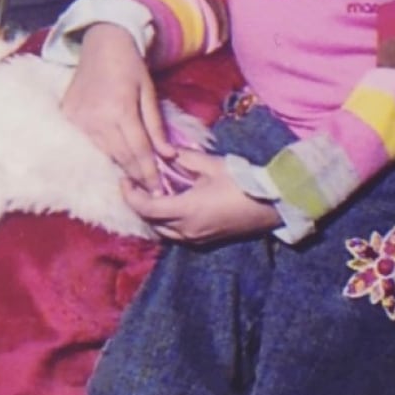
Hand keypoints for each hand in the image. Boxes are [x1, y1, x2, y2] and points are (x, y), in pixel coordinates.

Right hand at [61, 23, 172, 192]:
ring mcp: (79, 118)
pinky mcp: (68, 116)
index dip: (149, 172)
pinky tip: (113, 158)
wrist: (101, 42)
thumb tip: (168, 155)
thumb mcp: (148, 91)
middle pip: (120, 156)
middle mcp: (97, 118)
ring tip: (135, 179)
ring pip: (103, 152)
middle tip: (150, 190)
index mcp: (120, 109)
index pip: (138, 150)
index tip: (159, 189)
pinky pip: (88, 141)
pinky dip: (102, 151)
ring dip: (120, 166)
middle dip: (136, 174)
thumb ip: (156, 125)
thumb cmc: (130, 65)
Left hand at [122, 148, 280, 243]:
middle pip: (151, 222)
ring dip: (153, 215)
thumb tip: (166, 154)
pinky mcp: (205, 240)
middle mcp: (187, 230)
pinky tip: (170, 204)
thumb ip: (184, 159)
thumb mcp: (211, 164)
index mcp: (186, 210)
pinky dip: (166, 221)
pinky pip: (176, 234)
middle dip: (139, 204)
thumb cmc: (242, 182)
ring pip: (163, 231)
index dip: (131, 195)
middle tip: (134, 184)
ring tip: (151, 193)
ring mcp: (197, 238)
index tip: (124, 179)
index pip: (146, 208)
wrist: (271, 205)